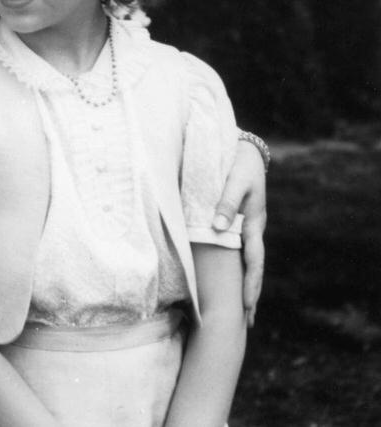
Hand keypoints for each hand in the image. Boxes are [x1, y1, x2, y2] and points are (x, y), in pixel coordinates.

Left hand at [212, 138, 266, 324]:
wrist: (242, 150)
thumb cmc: (236, 165)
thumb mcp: (233, 182)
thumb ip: (226, 203)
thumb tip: (218, 228)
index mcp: (253, 224)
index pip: (254, 261)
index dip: (250, 284)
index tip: (246, 306)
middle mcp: (251, 230)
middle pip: (253, 269)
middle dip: (251, 295)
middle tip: (248, 322)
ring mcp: (245, 229)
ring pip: (245, 262)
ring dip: (243, 284)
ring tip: (241, 311)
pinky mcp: (237, 224)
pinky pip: (236, 250)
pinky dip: (234, 268)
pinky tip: (228, 281)